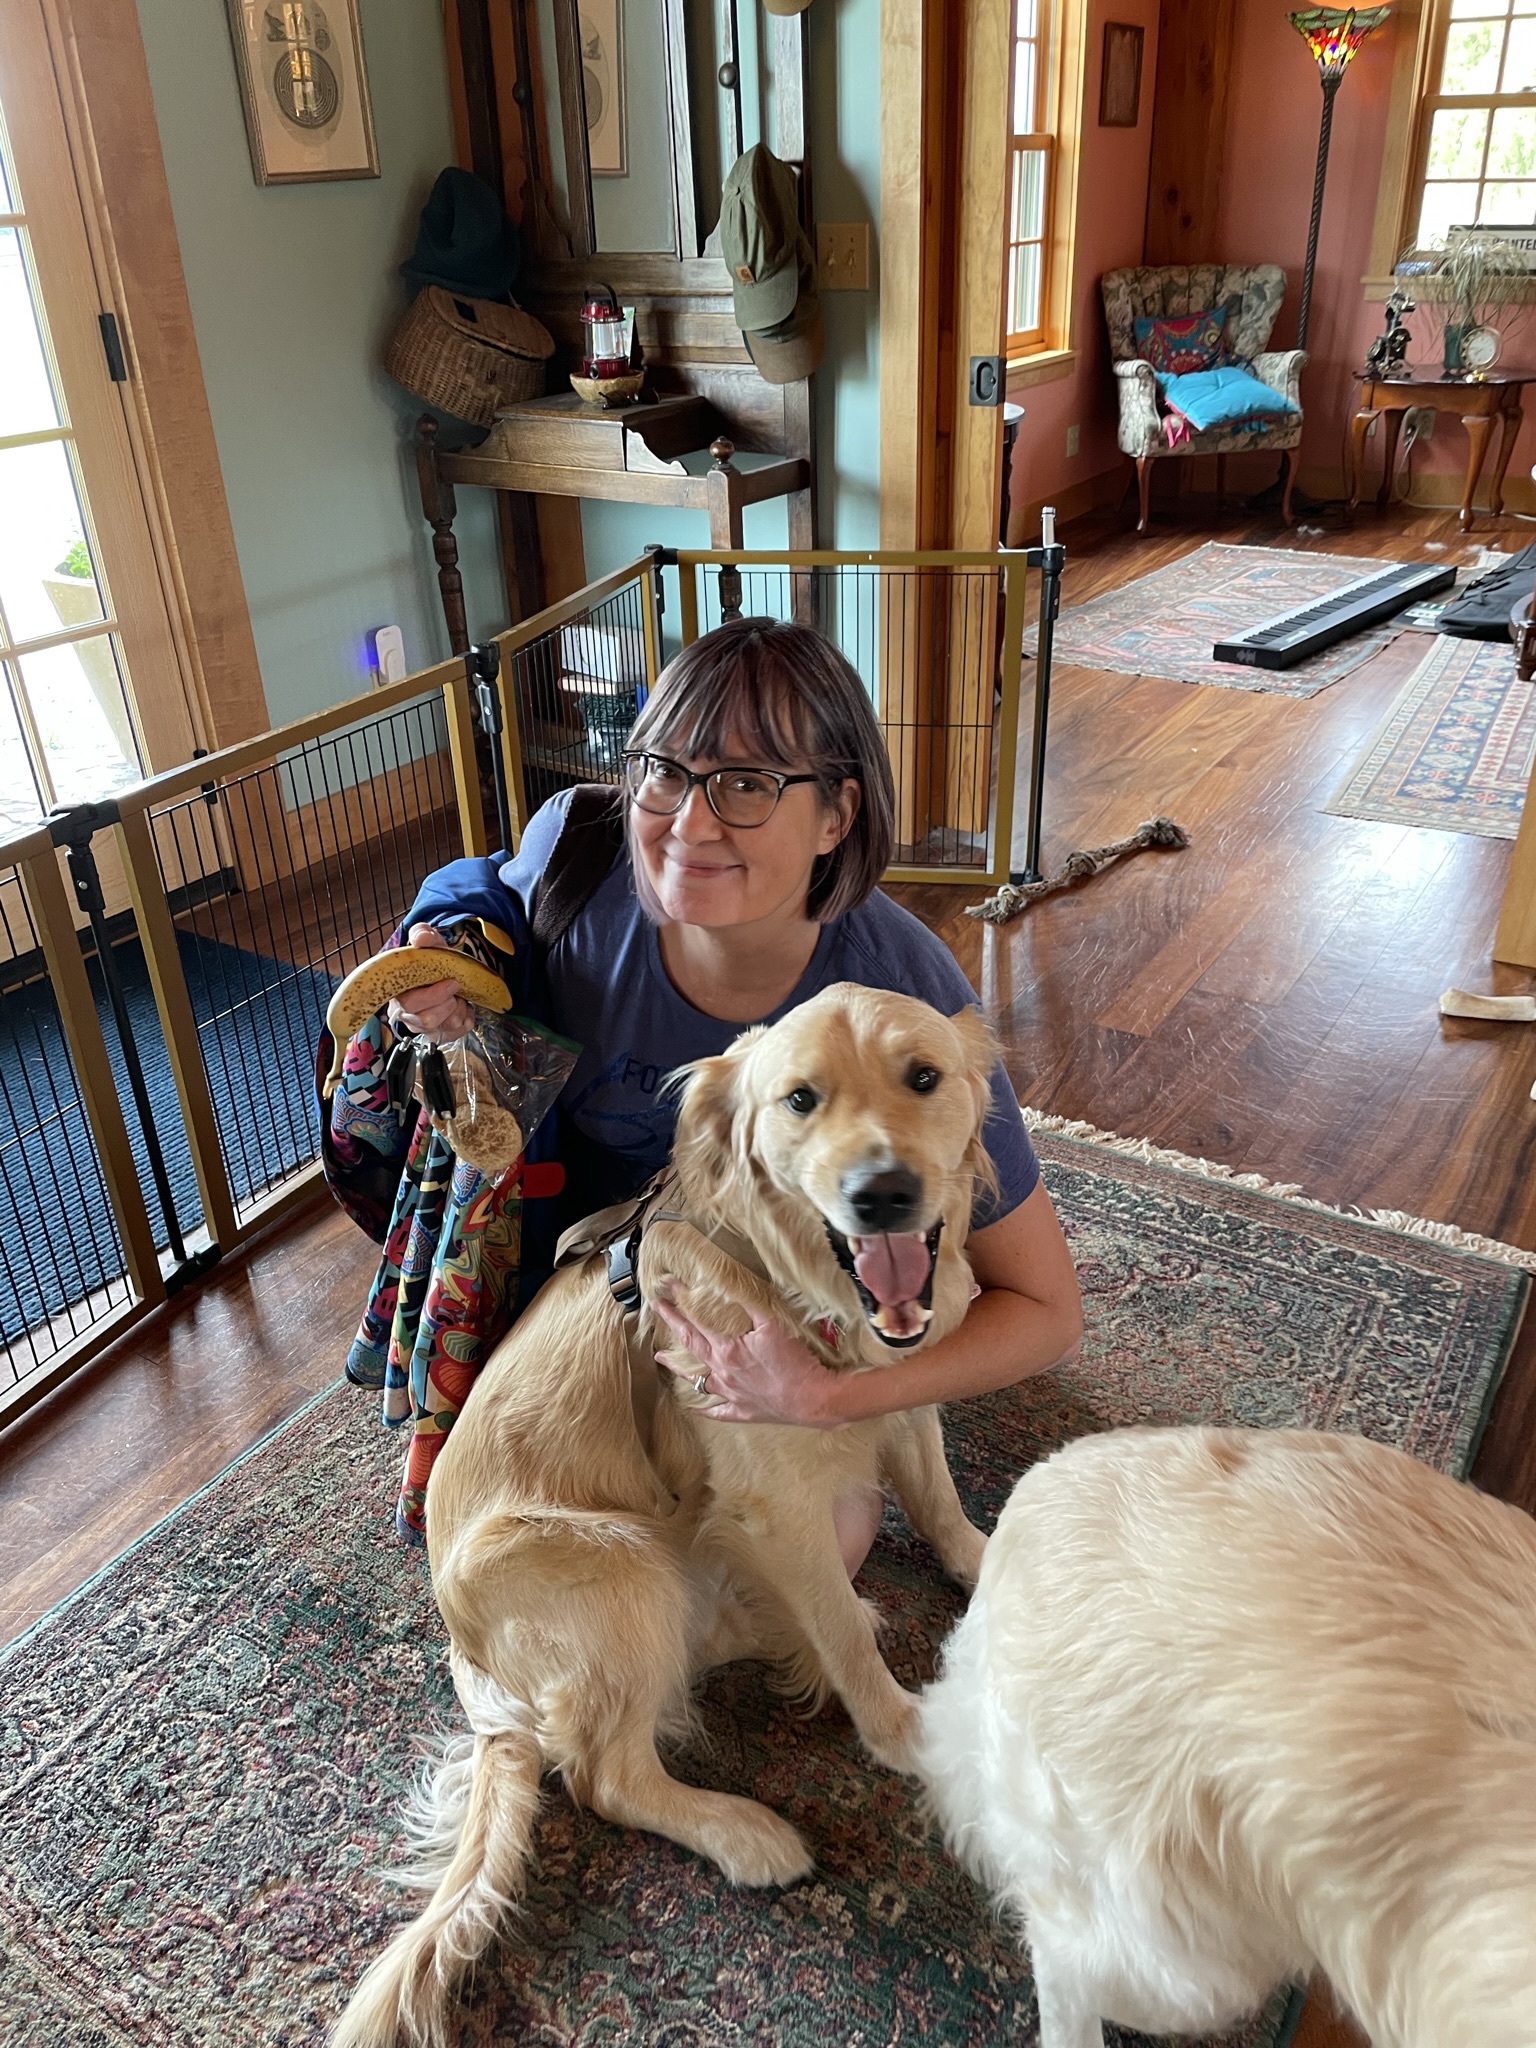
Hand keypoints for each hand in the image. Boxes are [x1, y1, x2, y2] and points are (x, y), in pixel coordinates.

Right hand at [387, 923, 474, 1041]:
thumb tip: (421, 937)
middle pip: (426, 1020)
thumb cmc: (432, 961)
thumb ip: (423, 935)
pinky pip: (457, 1033)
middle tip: (457, 987)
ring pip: (444, 1027)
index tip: (452, 982)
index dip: (432, 996)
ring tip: (458, 996)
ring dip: (459, 1010)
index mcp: (399, 992)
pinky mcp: (439, 1034)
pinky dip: (467, 1019)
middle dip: (448, 1004)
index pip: (409, 1003)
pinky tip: (463, 1007)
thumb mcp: (429, 944)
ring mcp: (422, 1027)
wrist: (446, 972)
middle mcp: (407, 1014)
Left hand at [653, 1297, 844, 1427]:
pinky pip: (718, 1411)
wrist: (814, 1399)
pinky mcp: (743, 1411)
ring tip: (661, 1358)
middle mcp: (723, 1372)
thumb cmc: (796, 1362)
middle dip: (673, 1324)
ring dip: (678, 1367)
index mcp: (727, 1350)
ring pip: (697, 1380)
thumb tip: (730, 1285)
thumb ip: (750, 1303)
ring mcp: (731, 1393)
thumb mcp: (774, 1323)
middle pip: (691, 1344)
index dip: (681, 1301)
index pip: (697, 1320)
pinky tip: (694, 1406)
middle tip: (658, 1308)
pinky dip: (704, 1408)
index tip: (668, 1286)